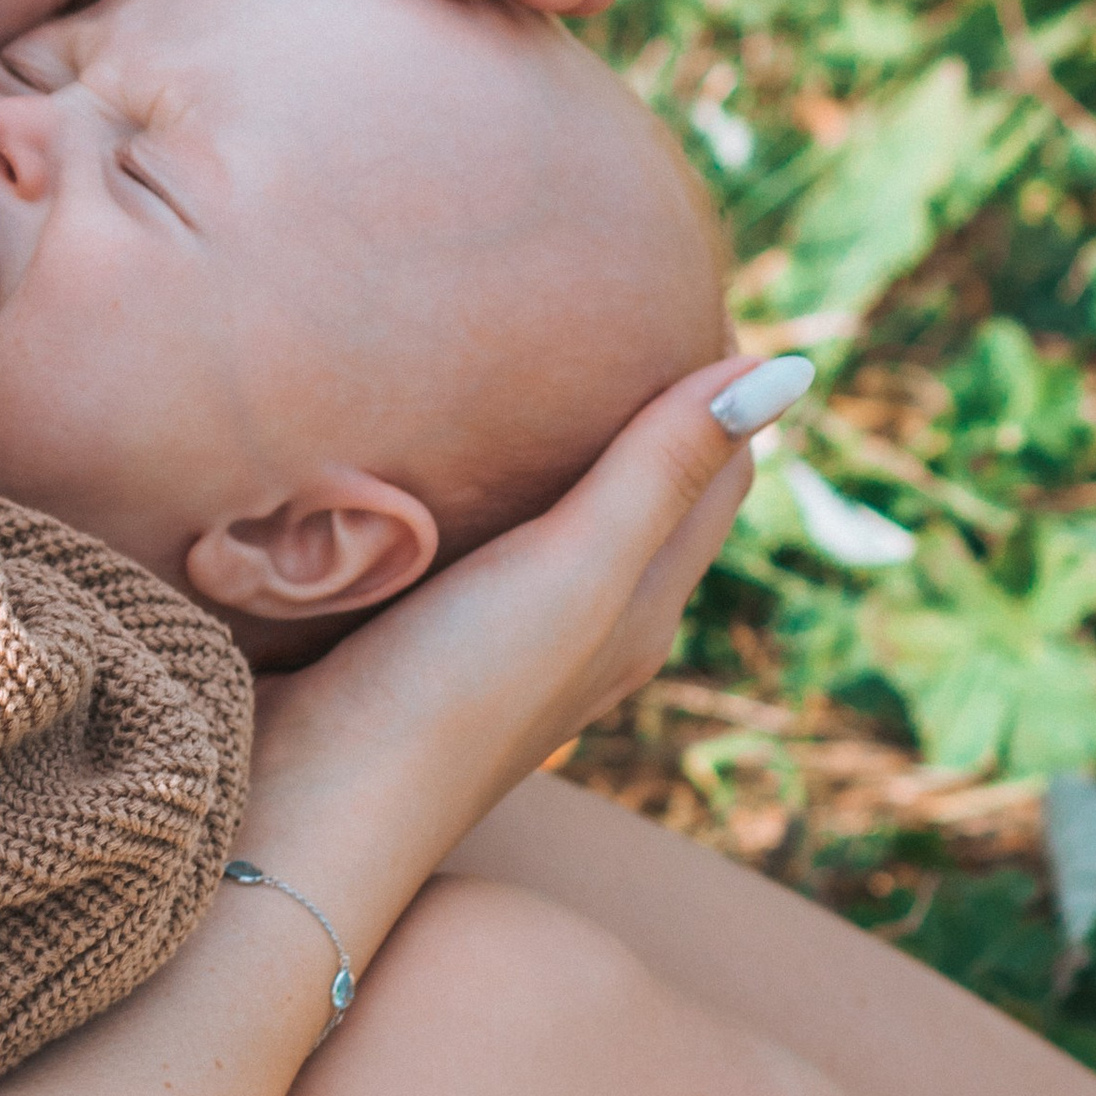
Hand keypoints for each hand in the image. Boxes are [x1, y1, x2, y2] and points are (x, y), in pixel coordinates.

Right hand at [237, 351, 809, 951]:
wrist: (307, 816)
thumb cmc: (451, 691)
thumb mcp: (574, 567)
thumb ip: (662, 468)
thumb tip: (788, 367)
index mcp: (644, 609)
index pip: (719, 470)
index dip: (714, 377)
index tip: (672, 279)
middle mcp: (587, 632)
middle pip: (645, 494)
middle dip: (635, 400)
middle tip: (590, 294)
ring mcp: (503, 649)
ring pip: (558, 523)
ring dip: (547, 446)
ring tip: (510, 350)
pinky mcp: (421, 653)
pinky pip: (476, 549)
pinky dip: (475, 490)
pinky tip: (420, 455)